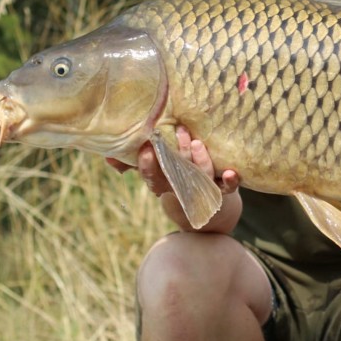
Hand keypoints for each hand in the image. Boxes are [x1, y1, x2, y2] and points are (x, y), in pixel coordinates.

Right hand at [106, 125, 239, 196]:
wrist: (207, 207)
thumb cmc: (176, 178)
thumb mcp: (154, 170)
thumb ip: (132, 161)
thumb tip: (107, 155)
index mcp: (164, 181)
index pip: (152, 176)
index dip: (148, 165)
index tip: (146, 149)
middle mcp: (182, 186)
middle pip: (178, 174)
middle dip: (178, 155)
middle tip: (179, 132)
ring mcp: (203, 189)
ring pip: (201, 178)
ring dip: (200, 162)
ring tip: (198, 144)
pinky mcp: (222, 190)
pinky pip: (227, 188)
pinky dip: (230, 182)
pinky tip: (233, 173)